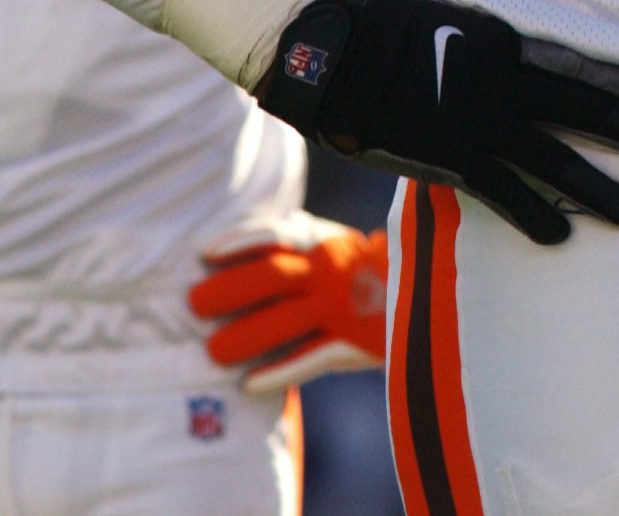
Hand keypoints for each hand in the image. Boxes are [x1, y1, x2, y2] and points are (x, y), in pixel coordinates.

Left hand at [191, 214, 389, 394]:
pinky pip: (307, 358)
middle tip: (194, 304)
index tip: (205, 255)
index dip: (238, 243)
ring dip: (244, 336)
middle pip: (271, 276)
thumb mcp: (330, 245)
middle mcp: (330, 270)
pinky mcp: (354, 341)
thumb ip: (292, 243)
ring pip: (283, 320)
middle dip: (228, 290)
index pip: (275, 235)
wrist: (424, 294)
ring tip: (213, 351)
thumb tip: (232, 244)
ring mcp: (342, 306)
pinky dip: (275, 372)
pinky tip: (247, 384)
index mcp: (323, 241)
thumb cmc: (357, 270)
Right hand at [256, 0, 618, 245]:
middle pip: (580, 106)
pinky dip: (535, 212)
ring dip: (595, 185)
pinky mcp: (451, 155)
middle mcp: (499, 79)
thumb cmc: (384, 35)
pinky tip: (563, 234)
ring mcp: (476, 119)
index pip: (575, 63)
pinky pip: (504, 191)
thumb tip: (511, 45)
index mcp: (501, 41)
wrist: (330, 59)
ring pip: (552, 156)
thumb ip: (483, 39)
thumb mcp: (443, 18)